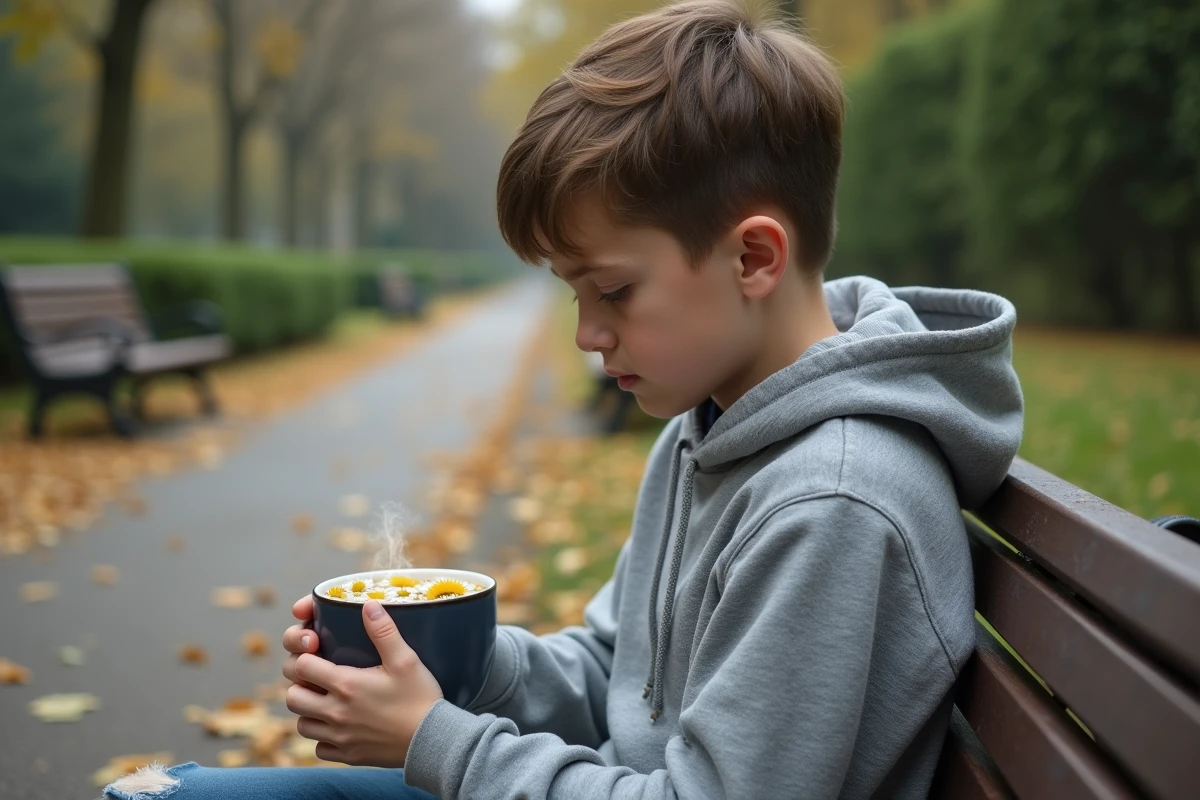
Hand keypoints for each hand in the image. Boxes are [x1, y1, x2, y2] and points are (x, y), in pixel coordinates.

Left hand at [283, 599, 443, 766]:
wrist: (433, 740)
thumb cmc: (420, 698)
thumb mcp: (405, 660)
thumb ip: (384, 631)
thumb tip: (368, 605)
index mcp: (346, 685)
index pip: (301, 666)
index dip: (305, 656)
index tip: (318, 653)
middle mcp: (336, 713)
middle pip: (293, 697)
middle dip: (301, 685)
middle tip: (318, 678)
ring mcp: (340, 738)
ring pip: (302, 724)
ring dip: (309, 712)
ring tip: (327, 701)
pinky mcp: (348, 756)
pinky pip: (319, 748)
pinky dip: (323, 738)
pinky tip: (340, 726)